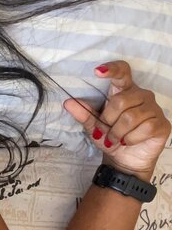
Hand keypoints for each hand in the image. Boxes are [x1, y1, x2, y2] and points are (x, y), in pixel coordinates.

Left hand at [62, 60, 170, 180]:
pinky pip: (145, 128)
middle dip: (108, 121)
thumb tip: (67, 103)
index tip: (97, 71)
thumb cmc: (110, 138)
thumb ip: (83, 113)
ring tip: (115, 139)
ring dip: (118, 133)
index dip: (112, 69)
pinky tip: (129, 142)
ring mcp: (154, 108)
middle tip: (105, 133)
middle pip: (120, 101)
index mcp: (124, 90)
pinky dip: (131, 139)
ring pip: (131, 117)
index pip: (123, 72)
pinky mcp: (162, 124)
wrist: (124, 160)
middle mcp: (141, 95)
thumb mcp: (93, 126)